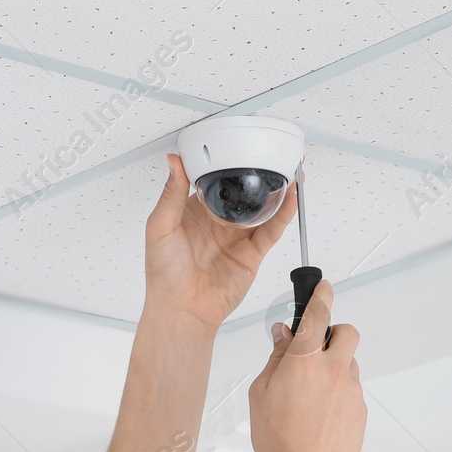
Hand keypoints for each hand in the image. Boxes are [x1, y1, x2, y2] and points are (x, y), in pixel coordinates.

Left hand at [142, 152, 297, 332]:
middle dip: (256, 171)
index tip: (234, 142)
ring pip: (261, 206)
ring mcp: (237, 236)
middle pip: (242, 190)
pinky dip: (284, 211)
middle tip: (269, 150)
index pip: (212, 179)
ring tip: (288, 167)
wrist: (182, 310)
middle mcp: (217, 222)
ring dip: (276, 187)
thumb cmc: (164, 276)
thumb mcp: (160, 227)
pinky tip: (291, 195)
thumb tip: (174, 162)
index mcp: (193, 212)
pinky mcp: (252, 253)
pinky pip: (272, 228)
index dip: (224, 162)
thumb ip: (171, 194)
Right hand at [248, 280, 366, 451]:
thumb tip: (283, 336)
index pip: (318, 314)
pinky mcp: (361, 410)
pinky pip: (351, 391)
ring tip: (312, 395)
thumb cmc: (278, 440)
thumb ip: (275, 359)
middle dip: (334, 333)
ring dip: (335, 368)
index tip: (324, 287)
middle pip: (347, 332)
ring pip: (349, 363)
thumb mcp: (260, 394)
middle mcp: (333, 370)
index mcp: (304, 361)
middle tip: (316, 350)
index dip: (321, 295)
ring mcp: (351, 390)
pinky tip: (320, 416)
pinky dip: (338, 394)